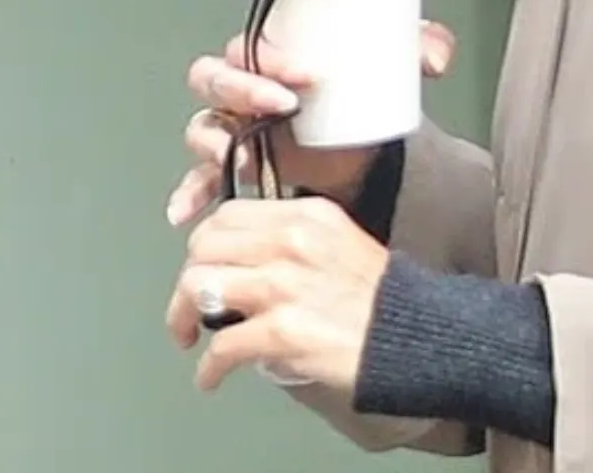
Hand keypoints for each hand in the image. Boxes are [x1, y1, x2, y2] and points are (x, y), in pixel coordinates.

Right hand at [166, 20, 455, 225]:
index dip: (270, 55)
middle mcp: (246, 86)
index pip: (251, 42)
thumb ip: (422, 47)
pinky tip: (186, 209)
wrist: (367, 146)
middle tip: (281, 102)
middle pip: (215, 77)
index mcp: (275, 53)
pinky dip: (190, 191)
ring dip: (213, 139)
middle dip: (243, 88)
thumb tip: (434, 56)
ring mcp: (236, 127)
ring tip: (240, 157)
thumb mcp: (396, 62)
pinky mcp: (239, 166)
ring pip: (203, 124)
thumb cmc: (366, 92)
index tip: (305, 72)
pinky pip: (199, 178)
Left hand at [166, 197, 389, 393]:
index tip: (204, 266)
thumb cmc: (377, 296)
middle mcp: (292, 241)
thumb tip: (242, 256)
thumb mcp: (337, 239)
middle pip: (204, 248)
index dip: (205, 245)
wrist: (410, 334)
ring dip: (182, 318)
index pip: (227, 215)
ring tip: (189, 336)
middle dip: (186, 281)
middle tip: (189, 307)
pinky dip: (208, 368)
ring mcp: (286, 285)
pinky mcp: (284, 331)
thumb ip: (291, 237)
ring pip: (199, 287)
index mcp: (306, 215)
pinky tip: (211, 377)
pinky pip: (223, 346)